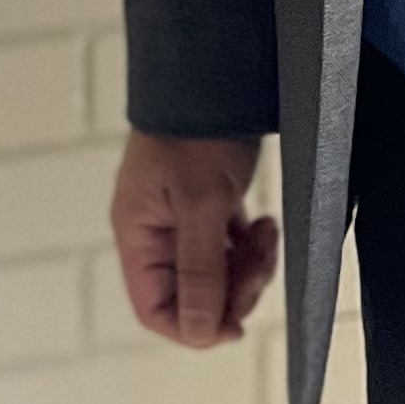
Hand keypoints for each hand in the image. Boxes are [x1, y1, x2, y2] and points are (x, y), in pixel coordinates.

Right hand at [112, 128, 278, 345]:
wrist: (218, 71)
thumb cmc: (199, 131)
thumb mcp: (202, 205)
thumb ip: (200, 272)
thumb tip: (200, 332)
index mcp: (138, 234)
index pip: (156, 309)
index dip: (195, 325)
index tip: (236, 320)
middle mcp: (155, 230)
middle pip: (192, 294)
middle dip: (232, 289)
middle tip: (260, 264)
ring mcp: (180, 215)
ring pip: (216, 270)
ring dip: (247, 265)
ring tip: (266, 233)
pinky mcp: (206, 200)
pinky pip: (227, 244)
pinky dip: (249, 243)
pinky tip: (263, 222)